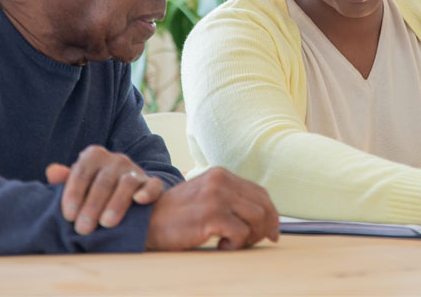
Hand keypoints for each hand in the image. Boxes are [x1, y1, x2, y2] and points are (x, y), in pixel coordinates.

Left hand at [46, 145, 163, 234]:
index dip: (73, 194)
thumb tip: (52, 172)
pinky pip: (153, 185)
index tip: (68, 216)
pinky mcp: (152, 183)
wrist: (126, 193)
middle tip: (83, 228)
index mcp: (94, 156)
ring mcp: (135, 170)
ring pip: (127, 184)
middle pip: (103, 181)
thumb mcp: (78, 184)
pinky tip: (139, 201)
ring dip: (116, 204)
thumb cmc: (93, 190)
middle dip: (92, 206)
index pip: (81, 173)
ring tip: (106, 224)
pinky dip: (147, 192)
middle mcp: (116, 159)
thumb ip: (65, 180)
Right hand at [145, 166, 279, 250]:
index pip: (260, 193)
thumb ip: (229, 199)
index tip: (272, 232)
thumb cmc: (178, 215)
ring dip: (250, 237)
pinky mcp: (211, 215)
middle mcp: (221, 181)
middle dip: (265, 228)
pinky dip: (236, 244)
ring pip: (257, 218)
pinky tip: (221, 245)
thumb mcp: (205, 196)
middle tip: (254, 242)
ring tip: (233, 243)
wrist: (147, 221)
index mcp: (221, 174)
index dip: (271, 214)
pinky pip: (241, 233)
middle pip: (263, 205)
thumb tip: (263, 217)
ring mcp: (216, 197)